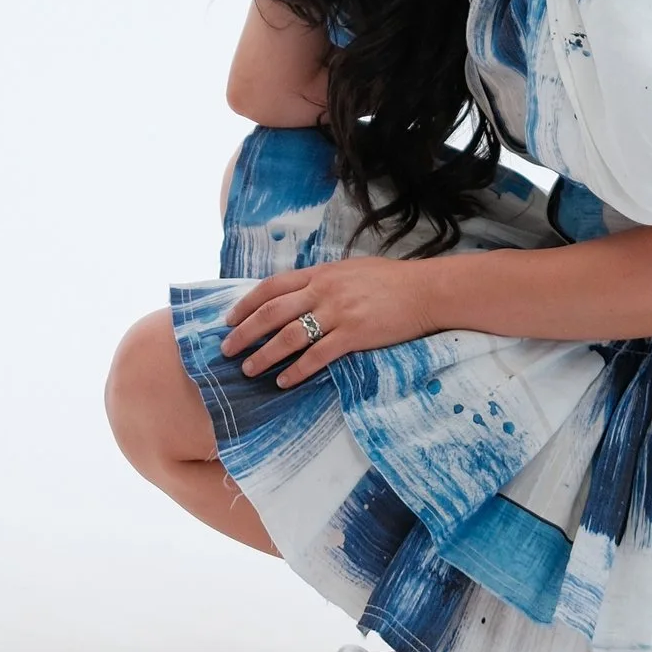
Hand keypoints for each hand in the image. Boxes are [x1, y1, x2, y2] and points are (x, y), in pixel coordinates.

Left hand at [221, 258, 451, 389]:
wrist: (425, 290)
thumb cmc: (388, 281)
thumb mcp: (348, 271)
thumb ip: (321, 282)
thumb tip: (296, 295)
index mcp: (319, 273)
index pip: (271, 287)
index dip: (246, 304)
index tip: (229, 320)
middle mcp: (323, 290)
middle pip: (272, 312)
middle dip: (245, 332)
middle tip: (227, 350)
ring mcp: (338, 312)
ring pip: (289, 336)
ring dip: (265, 354)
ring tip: (249, 369)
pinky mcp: (354, 335)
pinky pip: (318, 355)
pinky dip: (297, 370)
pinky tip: (283, 381)